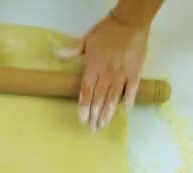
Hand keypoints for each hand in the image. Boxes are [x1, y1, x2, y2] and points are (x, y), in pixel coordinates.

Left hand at [59, 14, 150, 130]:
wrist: (129, 22)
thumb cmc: (106, 31)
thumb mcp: (86, 40)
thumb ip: (73, 51)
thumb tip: (57, 56)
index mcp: (93, 67)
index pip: (86, 91)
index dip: (84, 106)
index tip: (81, 119)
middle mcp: (107, 73)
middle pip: (99, 98)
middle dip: (94, 115)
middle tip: (92, 129)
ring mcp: (122, 74)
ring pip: (114, 97)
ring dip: (108, 112)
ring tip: (103, 125)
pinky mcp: (135, 72)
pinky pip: (132, 89)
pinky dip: (129, 99)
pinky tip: (126, 111)